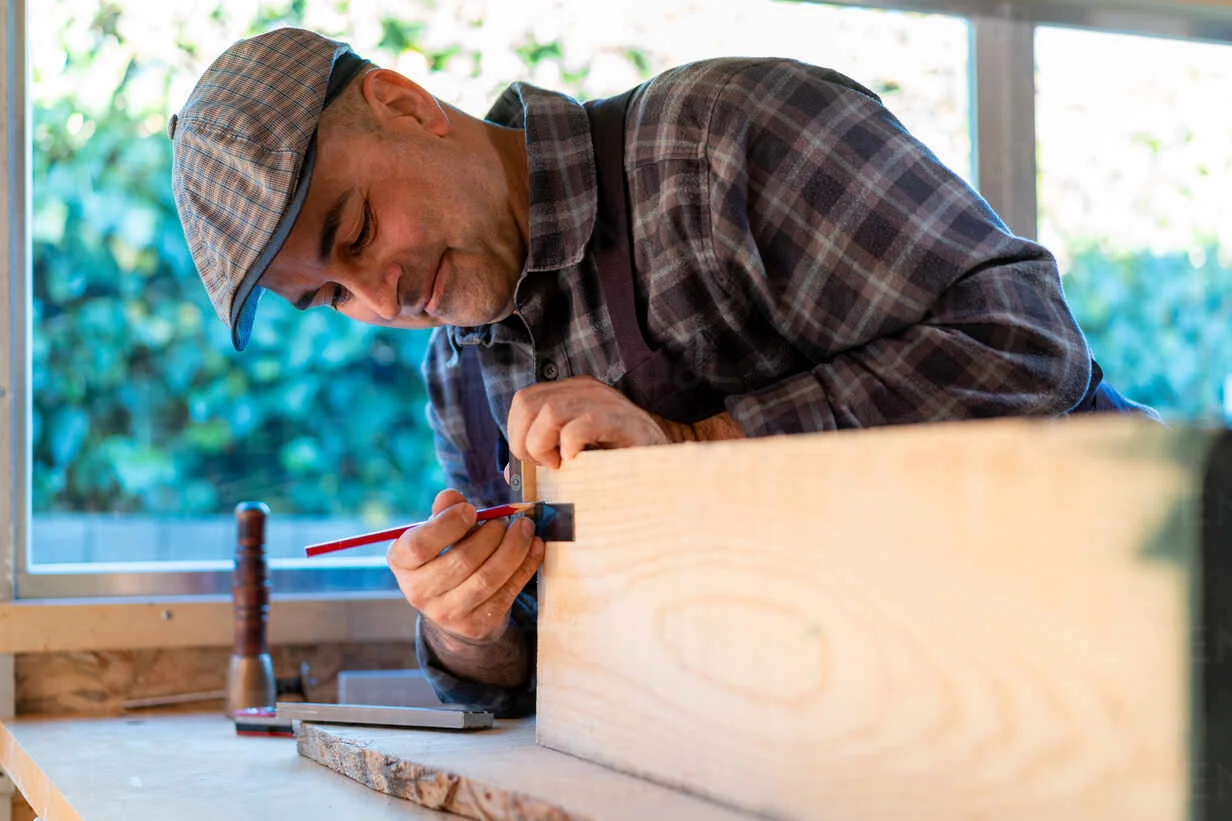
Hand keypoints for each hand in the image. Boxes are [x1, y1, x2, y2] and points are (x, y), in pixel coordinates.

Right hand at [387, 489, 544, 643]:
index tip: (471, 509)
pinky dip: (526, 566)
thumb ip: (443, 513)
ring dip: (513, 548)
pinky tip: (535, 546)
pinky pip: (507, 592)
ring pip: (488, 578)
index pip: (419, 545)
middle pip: (462, 560)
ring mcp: (447, 613)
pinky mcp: (476, 625)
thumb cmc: (445, 556)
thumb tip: (451, 496)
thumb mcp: (437, 533)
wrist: (453, 608)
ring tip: (525, 527)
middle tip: (505, 519)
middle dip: (491, 534)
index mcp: (402, 563)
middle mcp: (418, 592)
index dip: (448, 524)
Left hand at [507, 375, 689, 468]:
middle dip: (526, 442)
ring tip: (562, 465)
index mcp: (572, 393)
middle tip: (547, 465)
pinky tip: (578, 461)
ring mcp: (604, 401)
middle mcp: (585, 389)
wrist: (668, 465)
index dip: (517, 433)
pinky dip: (570, 447)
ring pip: (549, 412)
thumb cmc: (620, 461)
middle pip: (527, 403)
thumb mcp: (577, 455)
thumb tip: (508, 470)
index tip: (535, 461)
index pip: (523, 400)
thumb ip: (544, 456)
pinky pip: (579, 426)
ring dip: (544, 446)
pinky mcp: (621, 420)